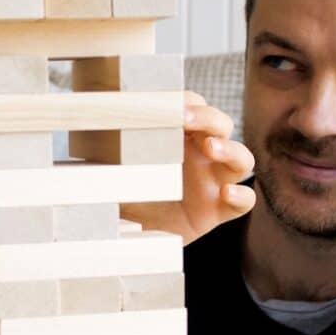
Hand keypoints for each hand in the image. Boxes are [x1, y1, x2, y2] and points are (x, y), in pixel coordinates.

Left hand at [121, 91, 254, 244]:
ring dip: (230, 149)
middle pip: (222, 126)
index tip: (173, 102)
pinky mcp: (220, 210)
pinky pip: (245, 200)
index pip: (196, 108)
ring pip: (242, 158)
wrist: (131, 232)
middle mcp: (203, 155)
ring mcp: (216, 180)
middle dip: (208, 118)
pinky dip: (242, 195)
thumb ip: (111, 148)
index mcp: (182, 136)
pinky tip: (226, 193)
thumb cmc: (126, 192)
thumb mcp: (116, 167)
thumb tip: (89, 122)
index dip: (190, 102)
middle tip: (186, 119)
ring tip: (210, 148)